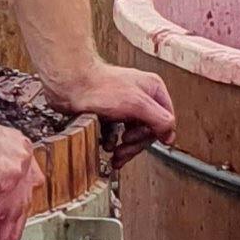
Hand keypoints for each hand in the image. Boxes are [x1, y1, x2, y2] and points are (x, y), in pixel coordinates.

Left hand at [46, 60, 175, 170]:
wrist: (69, 84)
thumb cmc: (99, 87)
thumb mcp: (137, 104)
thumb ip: (159, 120)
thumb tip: (170, 135)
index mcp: (153, 89)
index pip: (165, 120)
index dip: (152, 134)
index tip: (138, 141)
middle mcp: (140, 96)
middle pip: (148, 130)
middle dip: (135, 144)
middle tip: (123, 150)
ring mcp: (124, 105)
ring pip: (132, 134)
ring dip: (124, 148)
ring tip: (115, 154)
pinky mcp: (108, 113)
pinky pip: (116, 133)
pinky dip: (112, 142)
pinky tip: (105, 145)